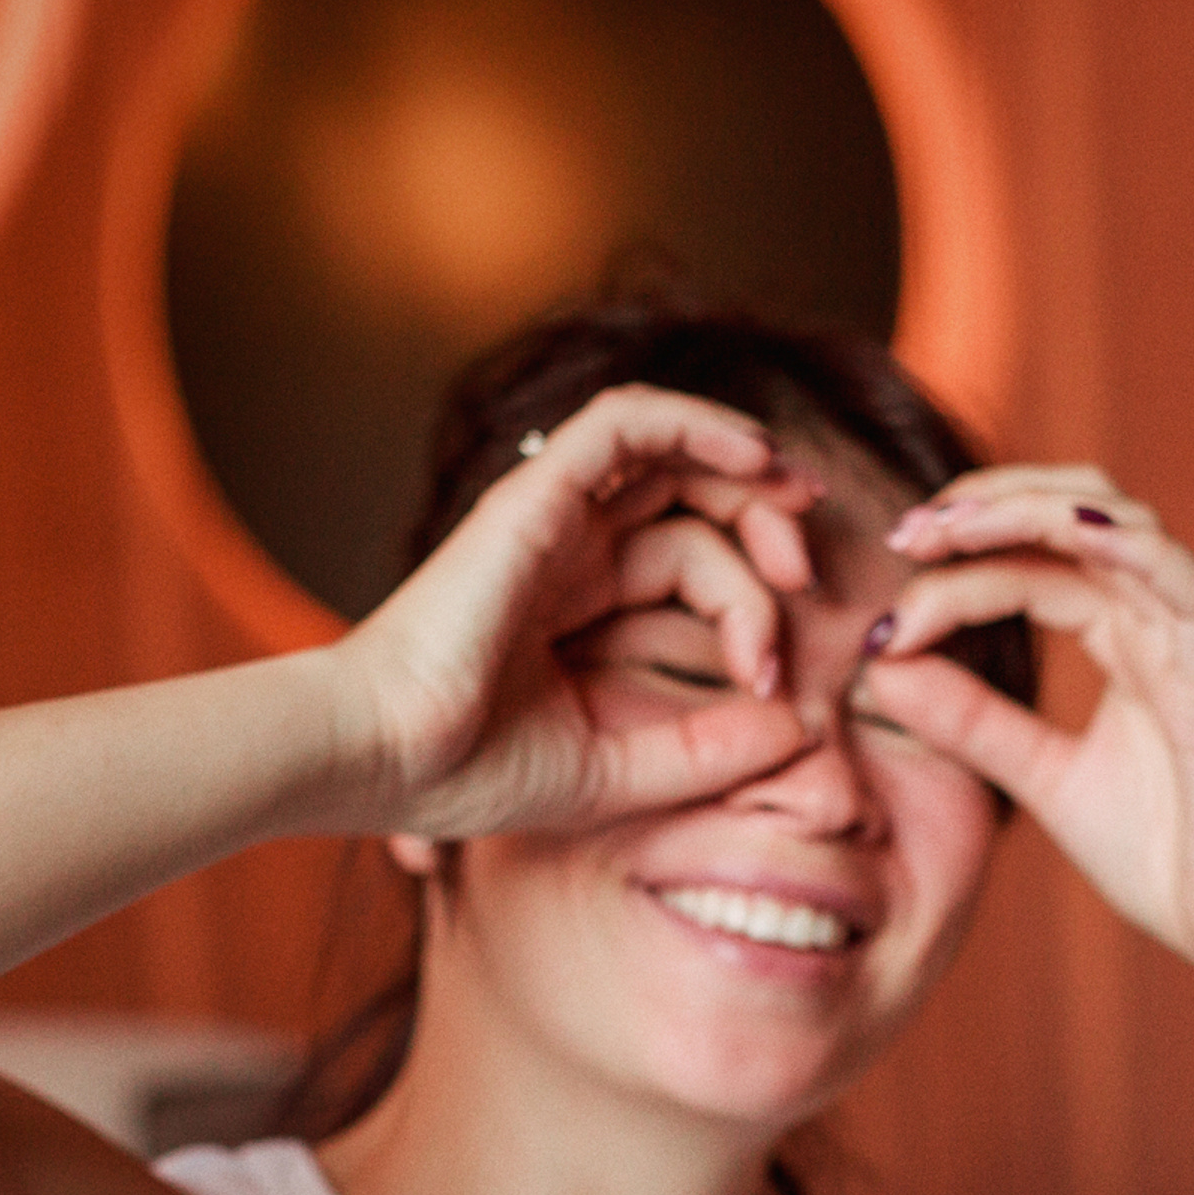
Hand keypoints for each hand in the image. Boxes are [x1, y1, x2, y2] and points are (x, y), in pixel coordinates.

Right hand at [334, 386, 818, 840]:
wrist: (387, 757)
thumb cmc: (472, 771)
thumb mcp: (619, 770)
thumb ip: (707, 754)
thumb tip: (798, 732)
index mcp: (580, 604)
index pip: (689, 565)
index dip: (751, 610)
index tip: (772, 682)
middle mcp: (568, 549)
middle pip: (693, 502)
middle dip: (766, 529)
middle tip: (806, 581)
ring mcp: (552, 516)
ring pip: (673, 457)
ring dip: (749, 473)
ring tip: (798, 521)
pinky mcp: (537, 494)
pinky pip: (627, 424)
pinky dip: (698, 422)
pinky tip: (759, 456)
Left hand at [856, 468, 1193, 1010]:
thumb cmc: (1168, 861)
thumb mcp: (1044, 780)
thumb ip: (972, 723)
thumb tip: (883, 668)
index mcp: (1121, 640)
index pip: (1030, 568)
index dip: (955, 572)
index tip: (884, 617)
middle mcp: (1158, 623)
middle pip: (1072, 517)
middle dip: (984, 509)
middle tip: (905, 534)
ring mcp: (1193, 645)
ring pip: (1120, 529)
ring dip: (1032, 511)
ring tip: (950, 528)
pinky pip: (1188, 588)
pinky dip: (1131, 549)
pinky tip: (1067, 533)